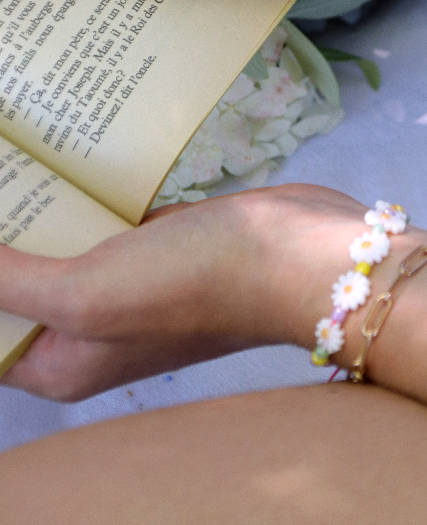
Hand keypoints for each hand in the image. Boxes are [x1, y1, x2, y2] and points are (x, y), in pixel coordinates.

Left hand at [0, 183, 407, 401]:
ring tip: (15, 166)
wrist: (298, 255)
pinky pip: (96, 222)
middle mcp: (89, 330)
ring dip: (34, 212)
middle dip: (2, 241)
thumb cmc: (194, 286)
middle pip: (15, 290)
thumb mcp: (87, 293)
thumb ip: (9, 283)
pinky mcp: (153, 244)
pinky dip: (76, 197)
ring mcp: (124, 284)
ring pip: (55, 249)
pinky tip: (59, 161)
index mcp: (64, 364)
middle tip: (0, 183)